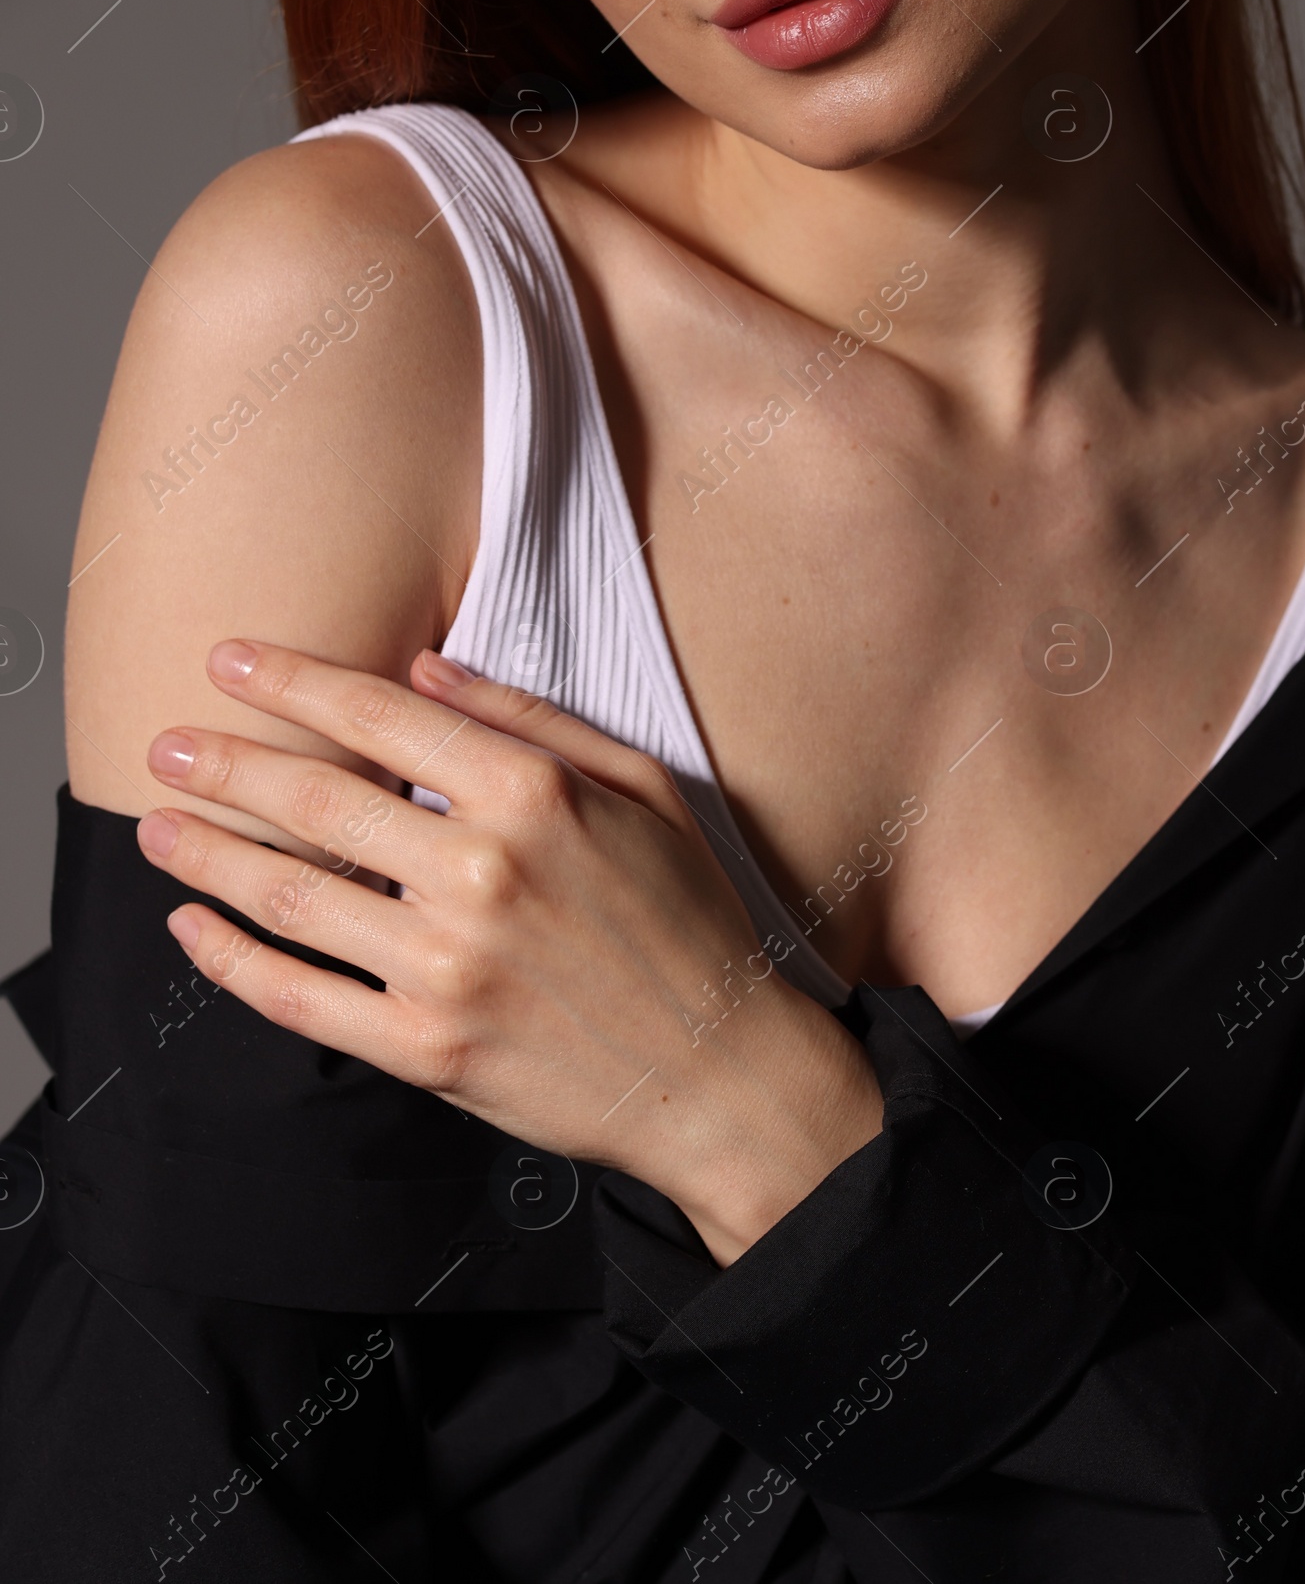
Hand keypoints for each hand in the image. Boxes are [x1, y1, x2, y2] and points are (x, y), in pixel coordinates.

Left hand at [135, 640, 882, 1263]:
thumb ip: (531, 720)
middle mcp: (481, 874)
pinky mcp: (427, 1050)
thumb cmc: (689, 918)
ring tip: (156, 824)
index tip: (230, 661)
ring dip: (207, 854)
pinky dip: (232, 964)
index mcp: (534, 796)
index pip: (381, 720)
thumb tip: (424, 666)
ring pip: (292, 897)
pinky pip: (302, 1000)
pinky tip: (192, 929)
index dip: (294, 683)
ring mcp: (447, 968)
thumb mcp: (641, 788)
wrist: (720, 1071)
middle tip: (166, 742)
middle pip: (317, 800)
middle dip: (226, 763)